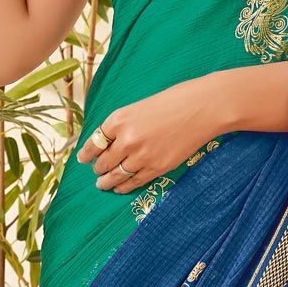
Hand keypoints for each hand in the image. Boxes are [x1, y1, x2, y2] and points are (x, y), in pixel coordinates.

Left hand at [76, 75, 223, 193]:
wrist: (205, 107)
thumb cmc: (175, 100)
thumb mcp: (141, 106)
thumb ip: (124, 124)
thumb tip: (109, 141)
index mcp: (119, 119)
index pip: (94, 142)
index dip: (86, 153)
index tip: (82, 159)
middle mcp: (127, 139)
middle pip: (103, 161)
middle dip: (98, 167)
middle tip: (96, 170)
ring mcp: (142, 156)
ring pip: (116, 175)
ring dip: (107, 181)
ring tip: (102, 184)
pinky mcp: (158, 167)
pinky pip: (134, 182)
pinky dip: (124, 186)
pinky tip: (120, 187)